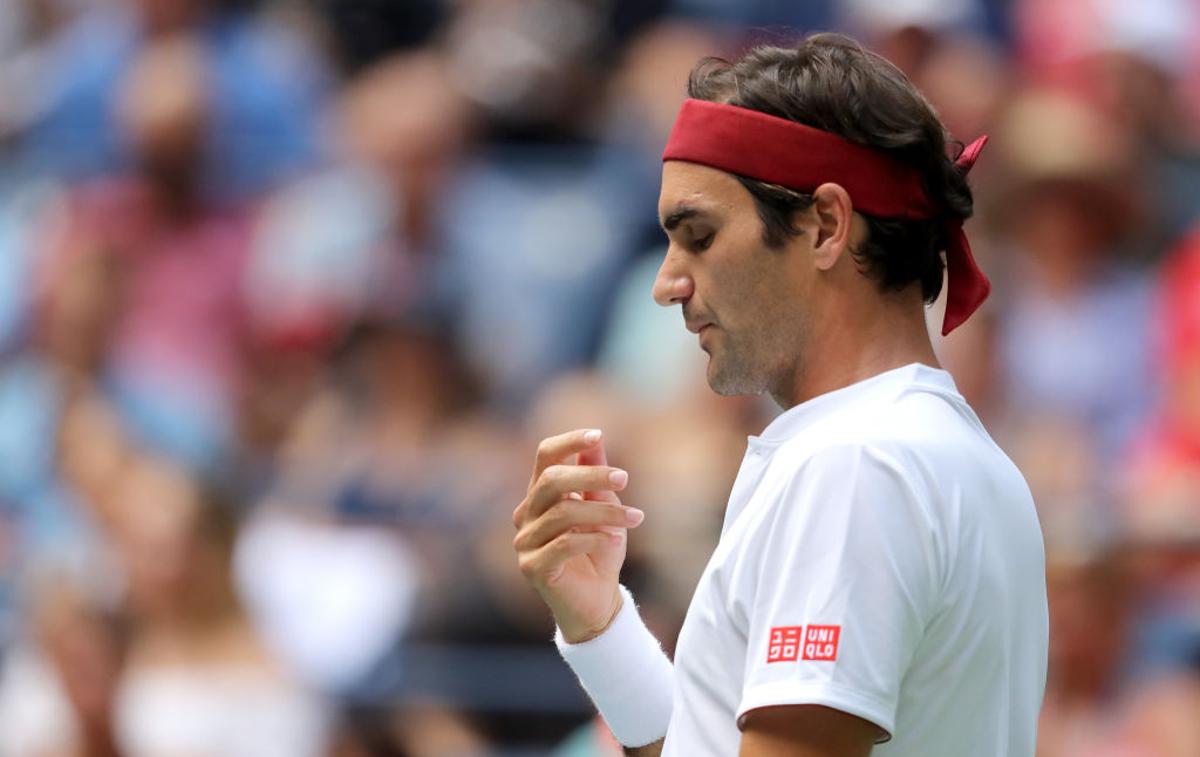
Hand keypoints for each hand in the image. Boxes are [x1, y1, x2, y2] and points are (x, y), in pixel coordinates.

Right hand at [513, 429, 644, 642]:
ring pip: (563, 512)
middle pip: (551, 481)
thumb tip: (597, 439)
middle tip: (625, 478)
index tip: (597, 434)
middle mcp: (526, 515)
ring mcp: (525, 542)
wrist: (598, 603)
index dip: (568, 442)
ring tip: (636, 518)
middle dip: (591, 475)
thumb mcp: (604, 508)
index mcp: (540, 495)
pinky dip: (596, 538)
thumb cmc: (600, 552)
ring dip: (605, 512)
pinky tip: (617, 541)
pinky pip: (565, 544)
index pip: (545, 457)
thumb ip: (596, 475)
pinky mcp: (533, 568)